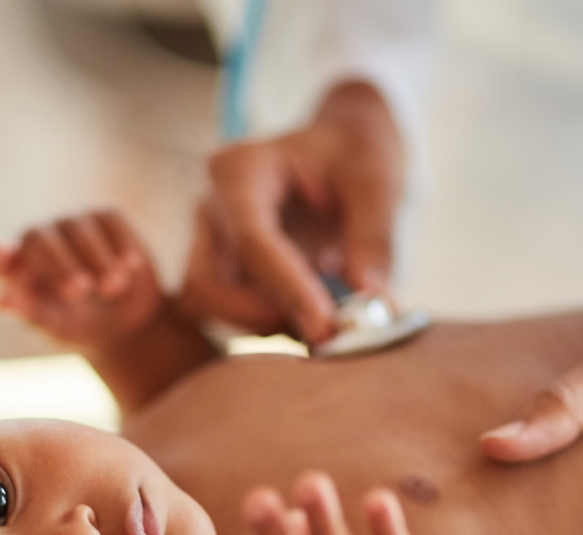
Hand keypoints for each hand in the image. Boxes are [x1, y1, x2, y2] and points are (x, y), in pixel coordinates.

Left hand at [0, 209, 162, 353]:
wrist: (127, 327)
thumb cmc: (80, 329)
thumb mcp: (58, 329)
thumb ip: (32, 315)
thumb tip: (0, 302)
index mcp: (14, 272)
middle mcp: (38, 241)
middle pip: (37, 238)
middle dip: (59, 264)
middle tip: (80, 292)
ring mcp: (71, 226)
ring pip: (77, 228)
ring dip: (97, 259)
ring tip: (113, 289)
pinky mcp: (105, 219)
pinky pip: (108, 220)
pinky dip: (119, 244)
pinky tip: (129, 267)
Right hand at [179, 81, 402, 344]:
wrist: (341, 153)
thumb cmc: (354, 154)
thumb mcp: (375, 180)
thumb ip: (373, 238)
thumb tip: (369, 298)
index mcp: (242, 171)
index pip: (251, 242)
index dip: (287, 289)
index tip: (326, 326)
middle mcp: (213, 210)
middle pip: (207, 285)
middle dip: (260, 317)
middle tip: (323, 333)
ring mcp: (211, 246)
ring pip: (210, 308)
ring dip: (264, 327)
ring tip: (324, 326)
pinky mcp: (222, 276)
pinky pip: (227, 318)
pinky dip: (267, 329)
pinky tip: (309, 324)